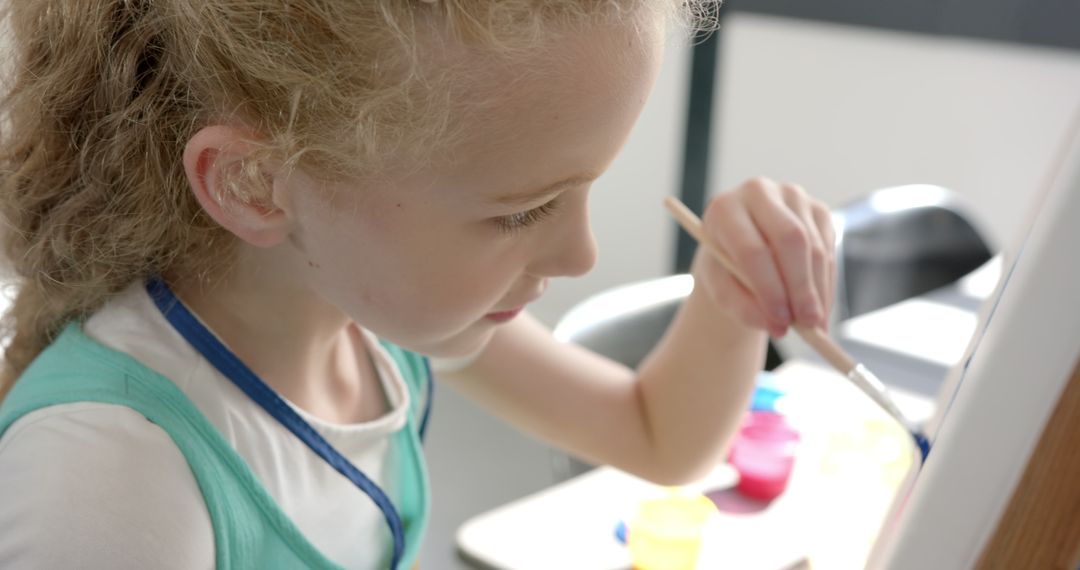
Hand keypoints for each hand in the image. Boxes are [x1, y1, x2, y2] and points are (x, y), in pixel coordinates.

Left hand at [691, 177, 835, 337]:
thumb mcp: (722, 291)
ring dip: (817, 290)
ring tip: (814, 324)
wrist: (739, 248)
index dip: (769, 287)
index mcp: (724, 209)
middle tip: (807, 324)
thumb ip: (744, 308)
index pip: (752, 248)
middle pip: (791, 239)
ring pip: (815, 247)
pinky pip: (829, 250)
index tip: (780, 320)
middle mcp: (759, 192)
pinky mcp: (817, 209)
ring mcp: (792, 197)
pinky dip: (826, 284)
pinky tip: (820, 308)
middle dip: (801, 287)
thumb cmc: (726, 270)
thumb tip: (779, 326)